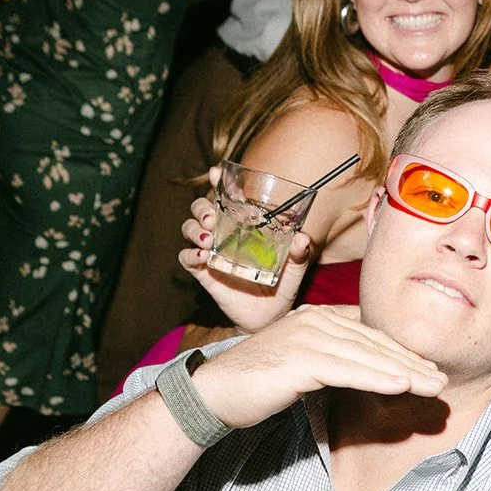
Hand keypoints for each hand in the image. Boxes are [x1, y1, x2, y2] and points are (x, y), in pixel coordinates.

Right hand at [179, 169, 308, 332]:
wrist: (270, 316)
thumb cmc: (282, 286)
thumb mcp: (294, 268)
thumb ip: (299, 253)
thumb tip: (303, 238)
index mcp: (244, 225)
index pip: (228, 198)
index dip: (219, 182)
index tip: (216, 173)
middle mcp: (224, 234)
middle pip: (201, 208)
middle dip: (202, 207)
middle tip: (213, 218)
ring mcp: (211, 252)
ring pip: (189, 228)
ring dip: (194, 228)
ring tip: (208, 238)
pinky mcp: (203, 272)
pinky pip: (187, 258)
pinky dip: (190, 255)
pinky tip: (202, 257)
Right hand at [192, 302, 446, 428]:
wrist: (213, 393)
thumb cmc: (257, 383)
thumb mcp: (302, 364)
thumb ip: (332, 360)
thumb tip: (366, 371)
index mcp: (317, 316)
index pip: (370, 333)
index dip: (402, 350)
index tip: (429, 367)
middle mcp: (315, 319)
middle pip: (374, 342)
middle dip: (412, 362)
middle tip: (442, 379)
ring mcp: (307, 336)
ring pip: (368, 356)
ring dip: (405, 373)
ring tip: (433, 386)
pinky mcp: (300, 359)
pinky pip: (348, 370)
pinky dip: (378, 378)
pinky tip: (403, 387)